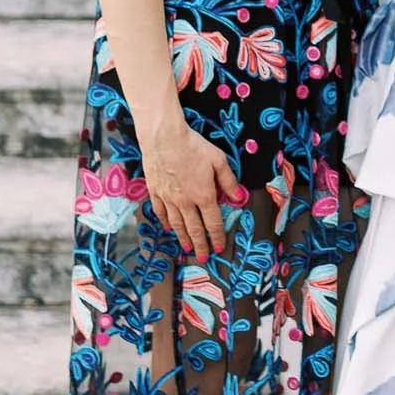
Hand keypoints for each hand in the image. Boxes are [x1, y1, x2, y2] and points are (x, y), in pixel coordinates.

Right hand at [138, 112, 245, 259]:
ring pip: (177, 224)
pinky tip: (168, 228)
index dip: (217, 236)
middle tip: (203, 257)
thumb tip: (240, 198)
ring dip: (183, 238)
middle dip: (200, 244)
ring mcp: (168, 198)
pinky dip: (165, 222)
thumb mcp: (219, 160)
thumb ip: (229, 182)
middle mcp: (185, 202)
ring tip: (187, 248)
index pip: (213, 222)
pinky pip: (160, 212)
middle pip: (194, 228)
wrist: (163, 138)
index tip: (218, 247)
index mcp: (204, 195)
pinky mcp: (155, 192)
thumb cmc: (193, 146)